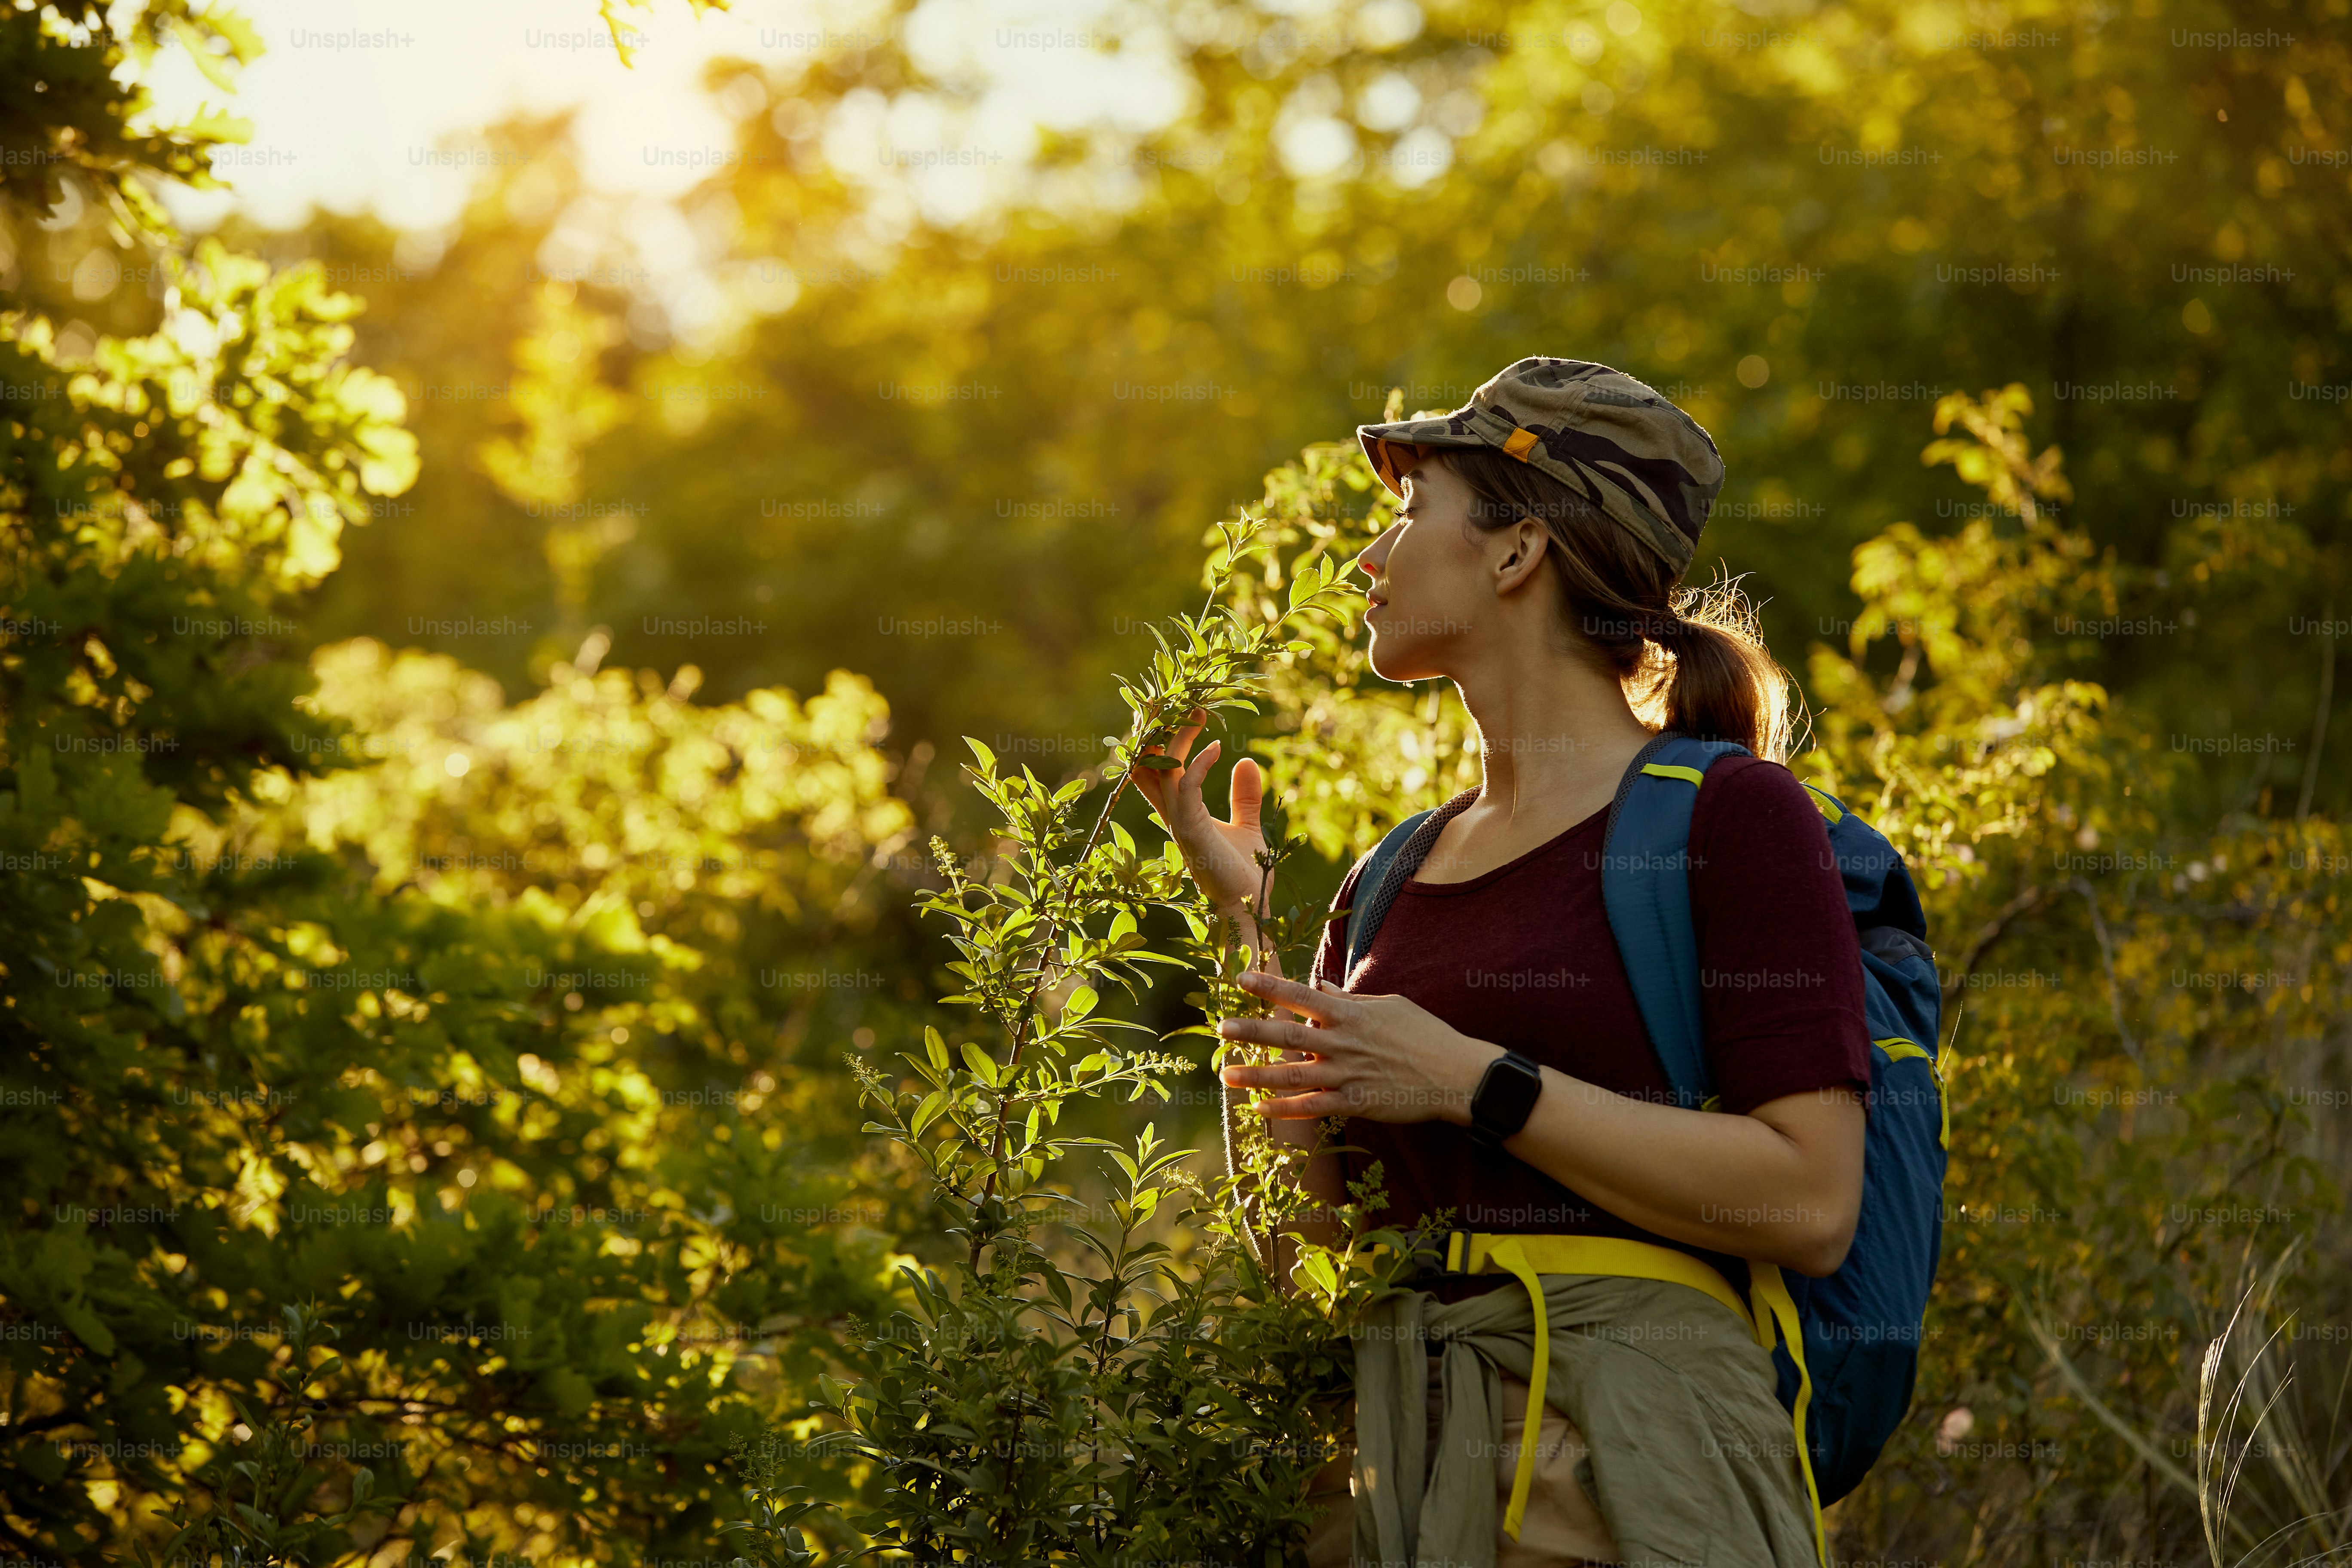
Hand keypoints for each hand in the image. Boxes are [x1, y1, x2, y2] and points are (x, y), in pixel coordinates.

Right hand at [1126, 706, 1269, 918]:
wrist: (1249, 912)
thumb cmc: (1246, 874)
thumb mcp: (1247, 826)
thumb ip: (1243, 796)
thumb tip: (1246, 761)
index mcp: (1181, 814)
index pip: (1156, 773)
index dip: (1159, 743)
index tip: (1179, 713)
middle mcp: (1174, 816)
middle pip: (1150, 766)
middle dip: (1158, 734)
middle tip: (1180, 702)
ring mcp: (1179, 823)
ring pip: (1163, 771)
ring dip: (1178, 740)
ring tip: (1197, 713)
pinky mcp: (1191, 830)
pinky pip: (1186, 787)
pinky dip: (1199, 764)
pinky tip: (1217, 748)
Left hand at [1216, 972, 1502, 1125]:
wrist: (1455, 1076)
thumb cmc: (1425, 1035)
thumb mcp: (1389, 1006)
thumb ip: (1349, 1000)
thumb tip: (1319, 989)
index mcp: (1350, 1015)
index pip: (1301, 996)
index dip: (1269, 987)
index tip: (1241, 978)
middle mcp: (1343, 1043)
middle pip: (1287, 1037)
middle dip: (1251, 1032)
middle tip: (1221, 1028)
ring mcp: (1347, 1075)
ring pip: (1292, 1076)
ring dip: (1256, 1075)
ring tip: (1226, 1074)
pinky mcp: (1355, 1103)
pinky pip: (1312, 1108)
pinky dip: (1285, 1109)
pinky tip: (1260, 1108)